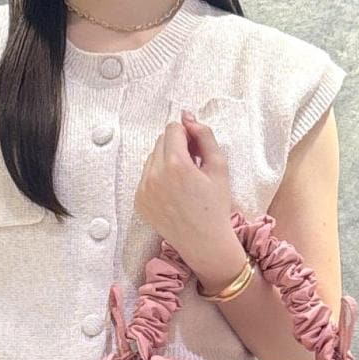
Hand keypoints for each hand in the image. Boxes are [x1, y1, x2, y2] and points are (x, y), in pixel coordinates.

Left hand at [133, 109, 238, 272]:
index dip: (187, 134)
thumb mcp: (219, 166)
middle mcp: (155, 176)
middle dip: (176, 146)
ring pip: (152, 157)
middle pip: (161, 141)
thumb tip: (188, 118)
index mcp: (176, 165)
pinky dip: (158, 177)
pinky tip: (173, 191)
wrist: (204, 241)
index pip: (173, 129)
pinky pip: (146, 176)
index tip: (197, 148)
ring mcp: (144, 189)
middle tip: (193, 163)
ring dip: (166, 160)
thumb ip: (204, 136)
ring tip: (184, 179)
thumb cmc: (215, 206)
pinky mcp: (139, 200)